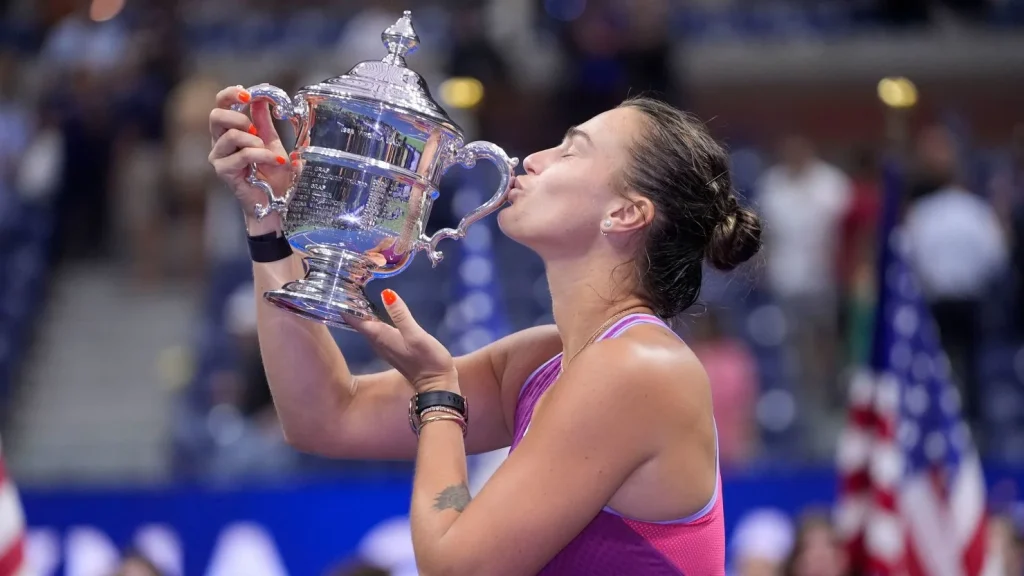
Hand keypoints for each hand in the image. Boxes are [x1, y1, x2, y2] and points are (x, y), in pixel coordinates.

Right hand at [208, 85, 294, 228]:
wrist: (276, 201)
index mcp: (229, 131)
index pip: (220, 105)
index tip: (247, 93)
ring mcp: (219, 157)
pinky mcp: (223, 171)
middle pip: (216, 115)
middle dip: (240, 118)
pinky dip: (263, 155)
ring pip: (231, 135)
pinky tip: (275, 161)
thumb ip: (264, 121)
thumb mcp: (272, 142)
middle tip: (256, 130)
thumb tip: (261, 99)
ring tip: (268, 153)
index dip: (230, 94)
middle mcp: (219, 142)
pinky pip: (243, 154)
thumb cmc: (272, 175)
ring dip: (255, 141)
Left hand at [349, 289, 458, 392]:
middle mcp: (378, 342)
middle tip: (348, 286)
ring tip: (359, 295)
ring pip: (368, 327)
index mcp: (380, 337)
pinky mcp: (393, 349)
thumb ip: (401, 315)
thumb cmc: (427, 359)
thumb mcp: (415, 335)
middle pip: (359, 323)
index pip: (356, 320)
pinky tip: (377, 312)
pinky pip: (377, 331)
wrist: (436, 385)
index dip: (346, 305)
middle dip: (352, 306)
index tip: (339, 289)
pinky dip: (373, 320)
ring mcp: (385, 347)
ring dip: (362, 313)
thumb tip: (385, 293)